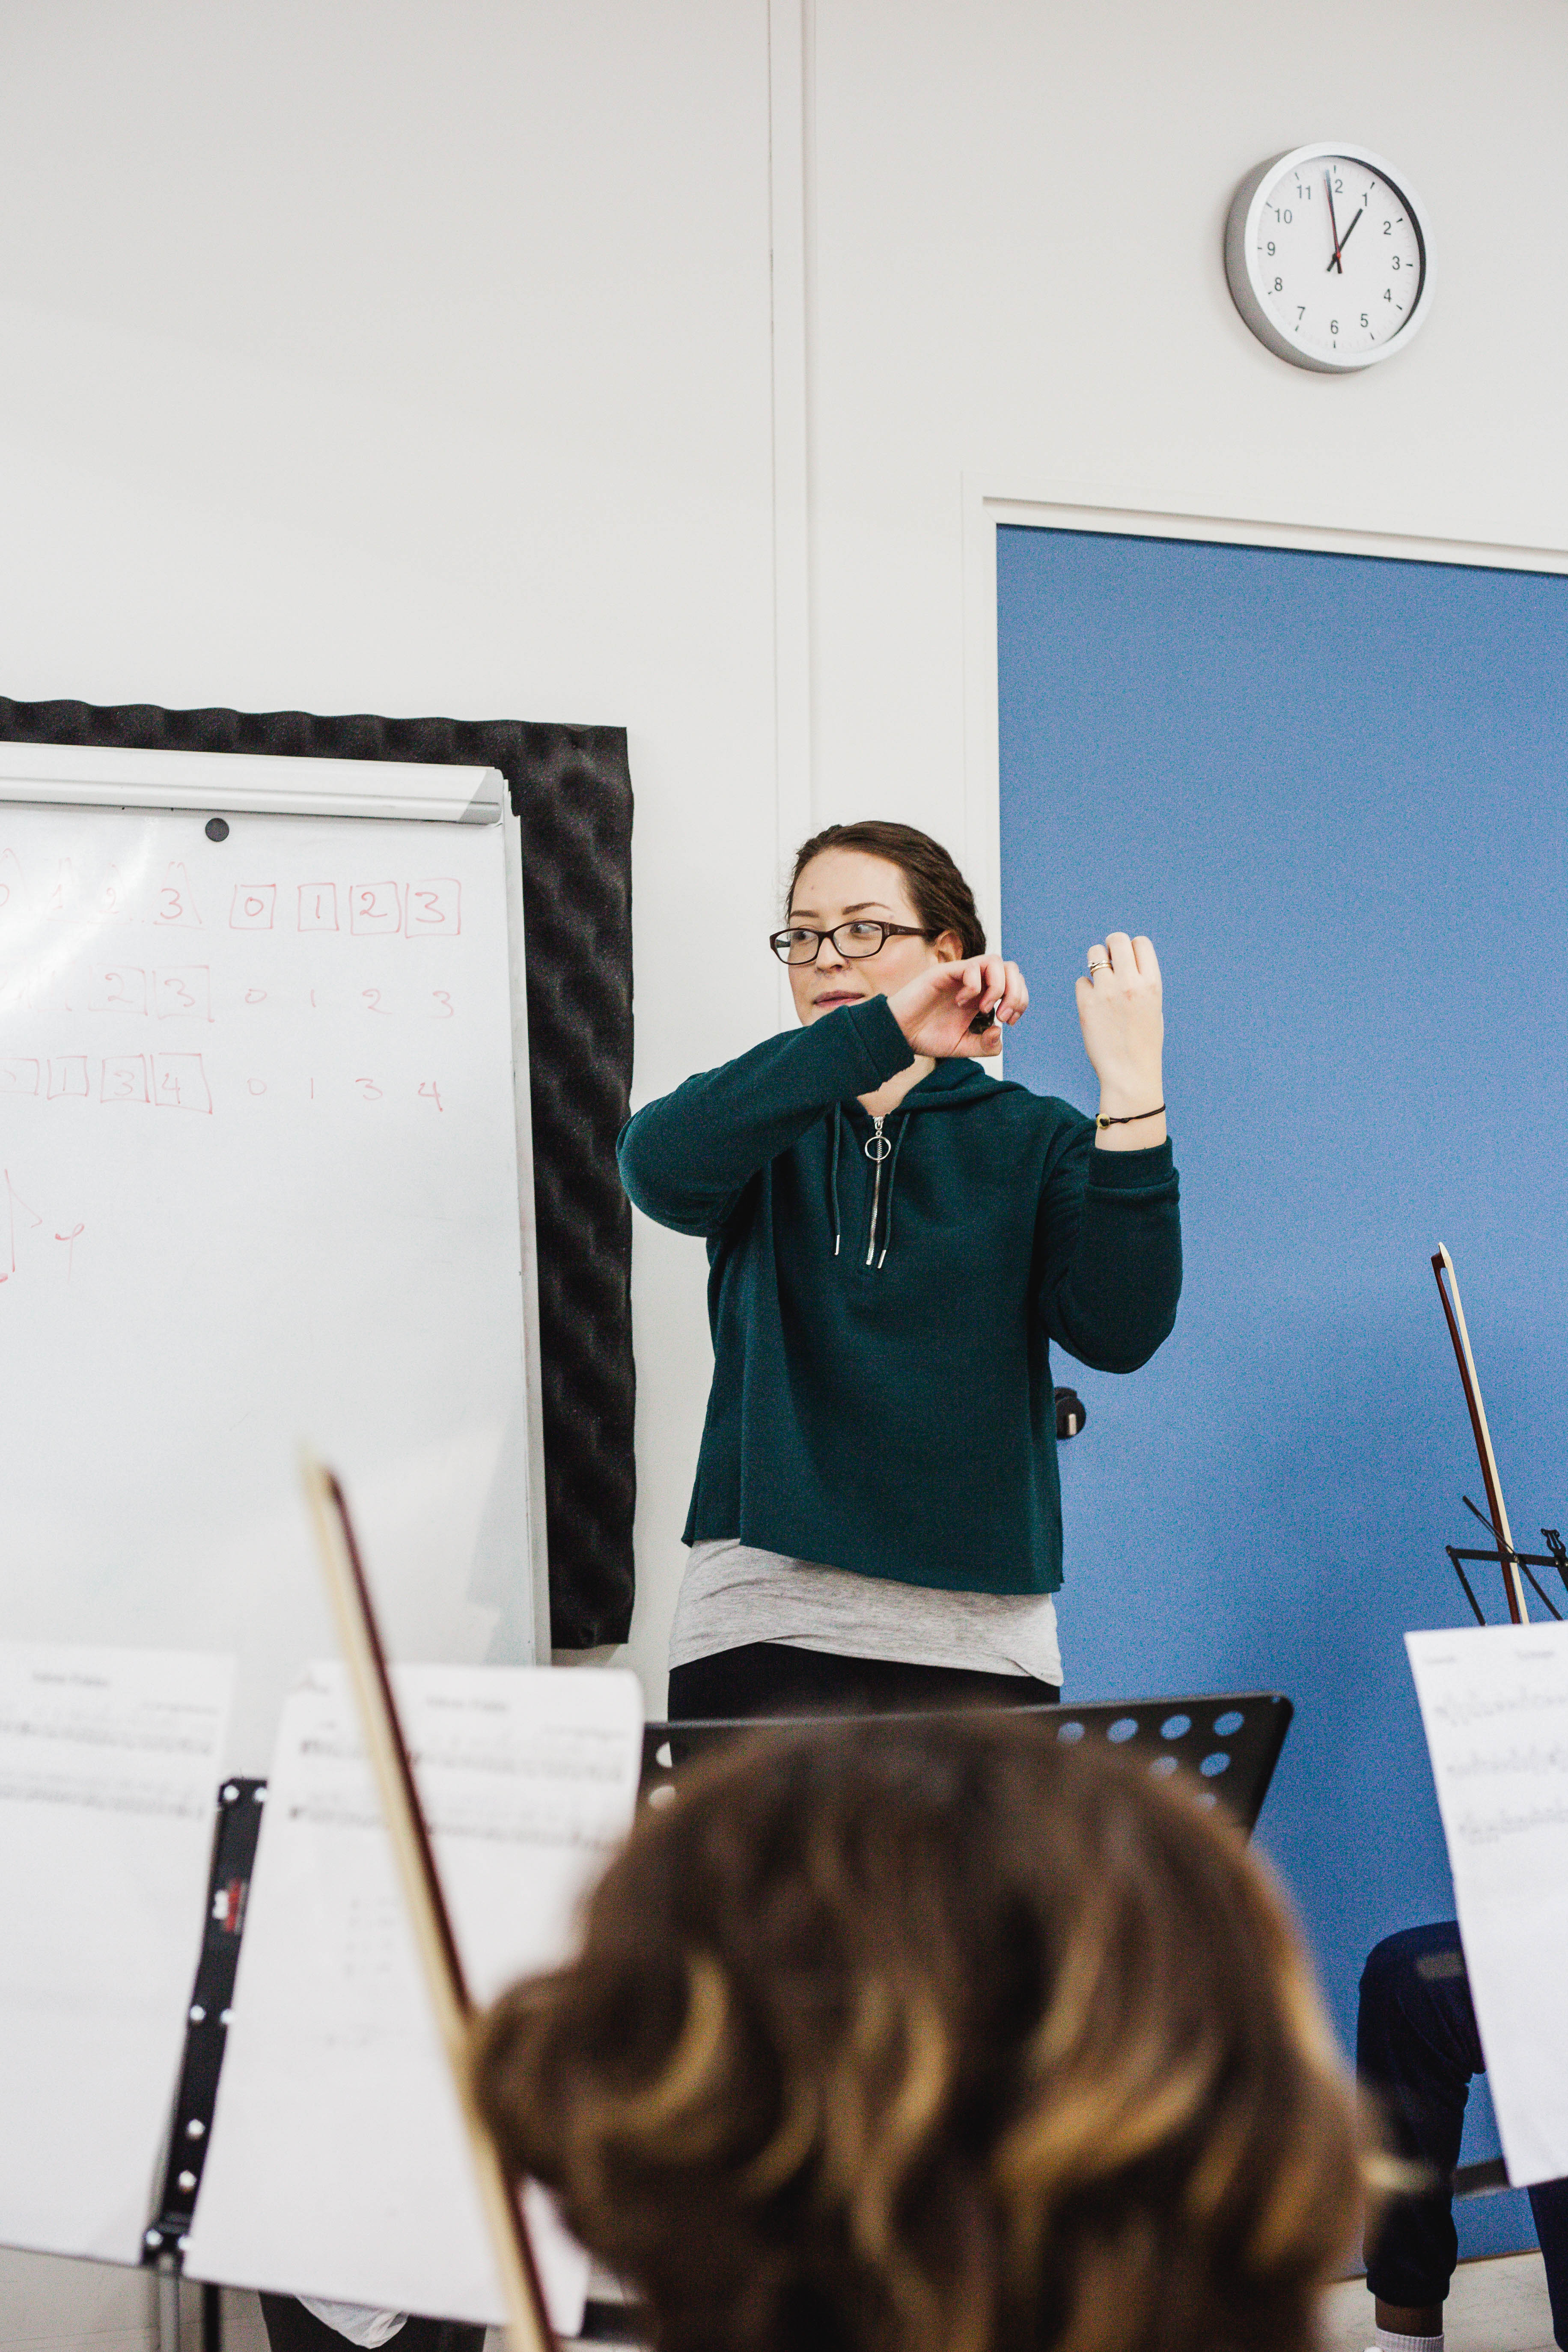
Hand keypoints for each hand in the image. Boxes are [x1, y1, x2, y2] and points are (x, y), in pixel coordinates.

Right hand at [886, 955, 1027, 1059]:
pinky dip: (974, 987)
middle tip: (1003, 1016)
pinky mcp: (944, 972)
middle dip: (1016, 993)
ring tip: (984, 1009)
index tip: (1008, 1021)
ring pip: (995, 961)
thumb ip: (985, 1045)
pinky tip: (960, 1003)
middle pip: (1011, 968)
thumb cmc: (926, 1037)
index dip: (1020, 1000)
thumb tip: (1000, 1030)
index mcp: (982, 996)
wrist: (898, 1034)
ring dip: (999, 987)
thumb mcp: (963, 1047)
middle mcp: (974, 982)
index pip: (1013, 983)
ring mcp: (960, 975)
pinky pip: (971, 967)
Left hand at [1075, 934, 1163, 1124]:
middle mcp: (1130, 983)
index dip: (1132, 949)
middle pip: (1117, 939)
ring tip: (1101, 983)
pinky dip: (1085, 990)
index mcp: (1152, 983)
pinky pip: (1081, 981)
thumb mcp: (1153, 1007)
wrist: (1130, 1073)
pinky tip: (1093, 1006)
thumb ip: (1141, 981)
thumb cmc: (1143, 1042)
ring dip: (1095, 964)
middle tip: (1110, 964)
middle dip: (1112, 948)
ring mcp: (1107, 992)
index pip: (1141, 942)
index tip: (1129, 963)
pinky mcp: (1086, 1003)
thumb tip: (1123, 960)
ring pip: (1094, 954)